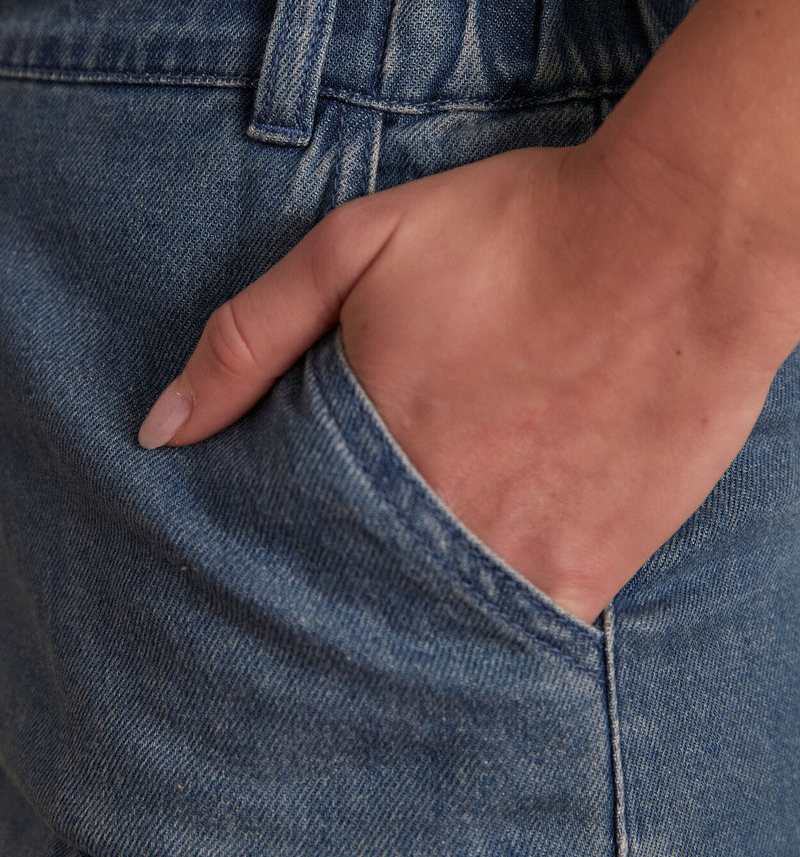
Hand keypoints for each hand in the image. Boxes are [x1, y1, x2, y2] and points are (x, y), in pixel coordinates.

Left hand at [138, 134, 780, 625]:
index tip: (268, 534)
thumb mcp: (361, 247)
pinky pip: (513, 626)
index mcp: (365, 448)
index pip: (275, 539)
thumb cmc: (519, 230)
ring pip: (426, 621)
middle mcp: (432, 522)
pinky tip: (492, 549)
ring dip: (409, 598)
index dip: (264, 541)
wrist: (678, 241)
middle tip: (355, 536)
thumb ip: (251, 336)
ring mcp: (514, 558)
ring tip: (424, 548)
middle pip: (345, 592)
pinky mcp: (590, 573)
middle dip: (330, 578)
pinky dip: (489, 605)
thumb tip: (161, 431)